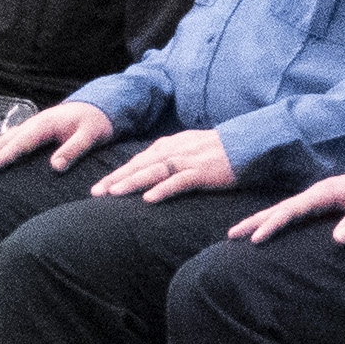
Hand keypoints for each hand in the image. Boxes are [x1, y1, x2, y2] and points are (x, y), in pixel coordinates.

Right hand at [0, 101, 116, 171]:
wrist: (103, 105)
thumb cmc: (97, 121)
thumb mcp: (91, 135)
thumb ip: (73, 149)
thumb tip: (55, 166)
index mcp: (44, 125)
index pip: (19, 145)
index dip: (3, 158)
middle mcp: (34, 124)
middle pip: (3, 140)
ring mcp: (32, 126)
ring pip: (3, 139)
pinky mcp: (35, 130)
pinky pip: (10, 140)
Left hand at [95, 128, 245, 200]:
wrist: (249, 144)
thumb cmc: (220, 151)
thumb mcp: (190, 149)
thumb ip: (171, 157)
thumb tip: (151, 169)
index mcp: (170, 145)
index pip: (138, 160)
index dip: (117, 173)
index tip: (99, 187)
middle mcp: (175, 150)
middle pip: (140, 165)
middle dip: (116, 178)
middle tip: (95, 192)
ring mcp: (189, 160)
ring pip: (154, 171)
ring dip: (132, 182)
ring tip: (113, 194)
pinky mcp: (203, 172)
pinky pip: (180, 181)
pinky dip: (163, 189)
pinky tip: (149, 199)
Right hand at [238, 165, 344, 243]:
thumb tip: (338, 240)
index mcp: (324, 192)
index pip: (292, 210)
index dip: (273, 224)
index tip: (255, 239)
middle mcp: (316, 194)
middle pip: (279, 208)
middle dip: (254, 221)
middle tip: (230, 235)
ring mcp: (316, 198)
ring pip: (282, 210)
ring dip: (260, 221)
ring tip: (238, 233)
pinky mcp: (320, 204)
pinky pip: (292, 214)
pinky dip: (275, 221)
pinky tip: (266, 229)